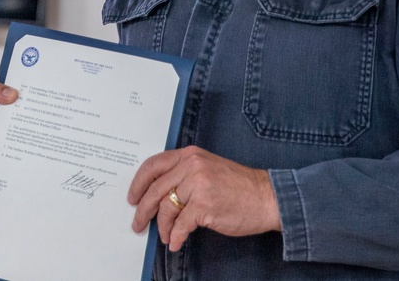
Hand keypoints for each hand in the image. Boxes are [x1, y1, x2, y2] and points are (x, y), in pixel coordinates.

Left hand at [127, 145, 281, 250]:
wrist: (266, 197)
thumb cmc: (238, 185)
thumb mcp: (207, 167)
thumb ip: (183, 174)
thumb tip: (158, 194)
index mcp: (189, 155)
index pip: (153, 165)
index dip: (138, 183)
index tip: (132, 197)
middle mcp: (191, 166)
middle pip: (155, 189)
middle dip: (143, 209)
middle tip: (138, 223)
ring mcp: (198, 185)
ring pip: (166, 208)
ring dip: (162, 227)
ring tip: (165, 236)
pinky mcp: (204, 205)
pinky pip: (181, 225)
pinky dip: (176, 236)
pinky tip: (176, 242)